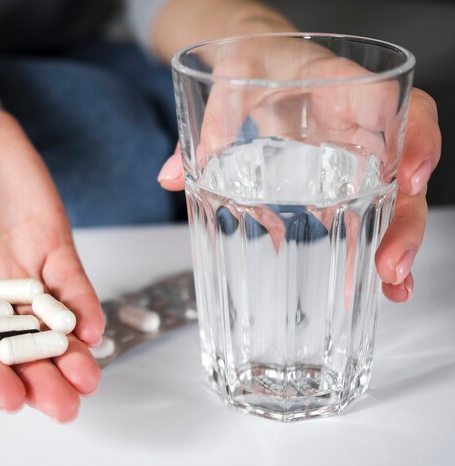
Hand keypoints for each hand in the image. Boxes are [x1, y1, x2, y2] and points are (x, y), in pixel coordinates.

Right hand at [0, 101, 103, 420]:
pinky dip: (82, 305)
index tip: (8, 397)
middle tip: (63, 403)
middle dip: (38, 377)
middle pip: (13, 347)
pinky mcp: (50, 247)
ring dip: (69, 353)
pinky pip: (69, 283)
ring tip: (87, 378)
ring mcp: (20, 271)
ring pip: (47, 324)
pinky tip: (93, 327)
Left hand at [159, 38, 440, 302]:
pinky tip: (372, 280)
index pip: (395, 105)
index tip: (410, 179)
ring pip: (397, 196)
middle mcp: (360, 123)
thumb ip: (212, 119)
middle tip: (392, 262)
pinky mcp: (340, 177)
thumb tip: (168, 176)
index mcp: (343, 87)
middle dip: (407, 217)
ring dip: (397, 242)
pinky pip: (367, 209)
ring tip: (392, 284)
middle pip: (406, 166)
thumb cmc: (259, 63)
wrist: (262, 63)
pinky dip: (370, 244)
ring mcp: (355, 153)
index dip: (416, 140)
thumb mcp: (233, 76)